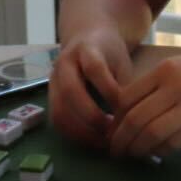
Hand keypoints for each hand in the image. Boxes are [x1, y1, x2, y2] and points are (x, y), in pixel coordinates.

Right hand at [50, 26, 133, 148]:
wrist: (86, 37)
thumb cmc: (109, 53)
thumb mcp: (122, 62)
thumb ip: (124, 86)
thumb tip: (130, 120)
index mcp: (86, 48)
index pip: (94, 68)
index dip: (109, 91)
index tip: (126, 111)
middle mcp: (64, 63)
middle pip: (69, 91)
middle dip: (92, 117)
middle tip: (113, 133)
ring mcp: (53, 81)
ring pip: (59, 111)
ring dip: (81, 131)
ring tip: (103, 142)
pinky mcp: (50, 97)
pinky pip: (57, 121)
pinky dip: (74, 135)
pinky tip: (92, 141)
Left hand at [108, 46, 180, 158]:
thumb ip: (158, 88)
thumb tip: (130, 117)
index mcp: (165, 70)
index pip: (126, 98)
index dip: (115, 120)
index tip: (113, 133)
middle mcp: (176, 85)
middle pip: (135, 118)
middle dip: (120, 140)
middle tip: (116, 152)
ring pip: (152, 133)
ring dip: (138, 149)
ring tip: (134, 155)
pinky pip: (174, 142)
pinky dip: (161, 151)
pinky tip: (158, 153)